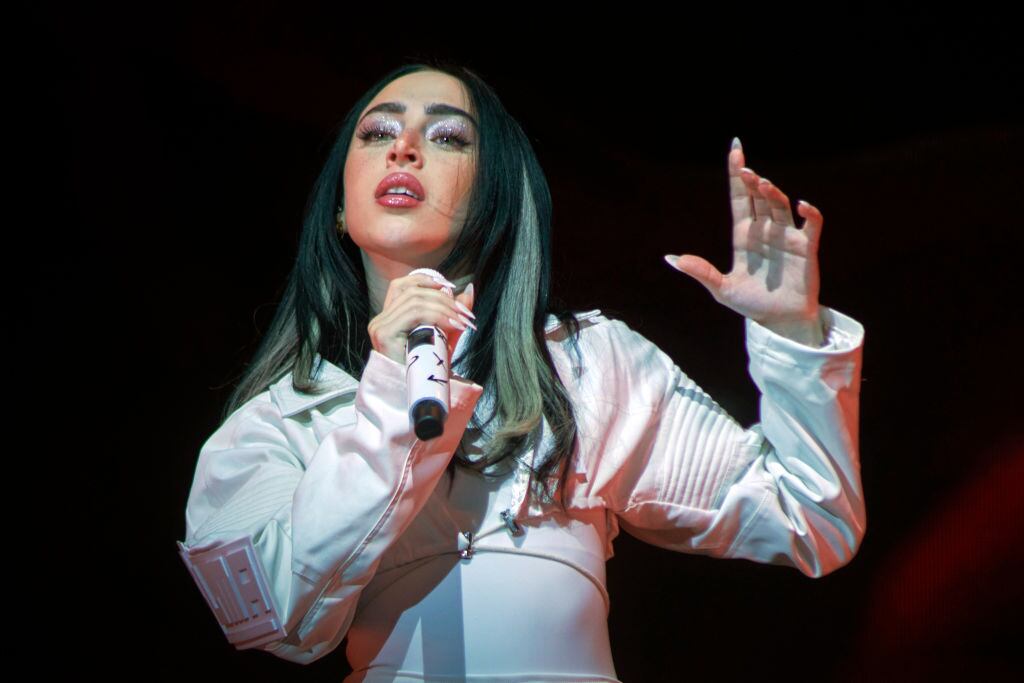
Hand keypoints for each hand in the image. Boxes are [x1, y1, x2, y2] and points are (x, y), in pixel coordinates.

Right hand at [368, 273, 476, 365]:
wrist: (420, 395)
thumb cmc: (429, 368)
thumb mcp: (444, 335)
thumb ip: (453, 312)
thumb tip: (470, 288)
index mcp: (390, 317)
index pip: (402, 285)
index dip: (426, 281)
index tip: (451, 288)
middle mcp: (380, 319)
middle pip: (413, 292)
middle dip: (444, 299)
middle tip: (465, 313)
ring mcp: (380, 326)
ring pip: (415, 300)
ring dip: (444, 308)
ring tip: (462, 321)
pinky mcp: (384, 334)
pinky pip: (414, 313)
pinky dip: (437, 315)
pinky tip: (452, 325)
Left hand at [664, 138, 824, 341]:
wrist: (778, 323)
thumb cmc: (751, 304)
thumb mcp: (721, 288)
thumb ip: (701, 272)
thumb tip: (672, 259)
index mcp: (743, 235)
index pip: (739, 198)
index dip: (736, 175)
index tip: (736, 151)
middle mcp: (765, 230)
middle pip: (758, 198)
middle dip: (753, 182)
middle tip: (747, 172)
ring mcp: (786, 237)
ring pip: (781, 206)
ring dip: (773, 194)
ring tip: (763, 184)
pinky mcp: (806, 248)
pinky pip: (811, 225)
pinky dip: (809, 214)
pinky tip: (800, 206)